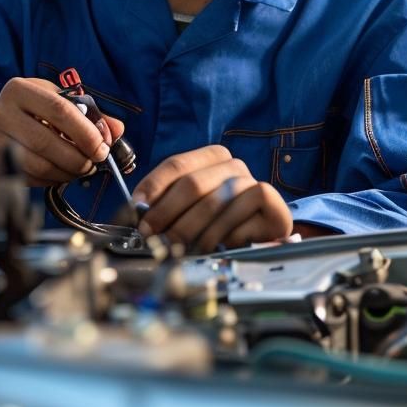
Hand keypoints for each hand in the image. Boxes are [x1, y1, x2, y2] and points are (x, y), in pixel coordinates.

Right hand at [0, 77, 124, 185]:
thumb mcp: (58, 102)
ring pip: (37, 165)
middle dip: (78, 158)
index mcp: (19, 89)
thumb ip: (89, 114)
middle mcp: (0, 112)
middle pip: (46, 142)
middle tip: (94, 163)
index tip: (102, 147)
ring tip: (80, 170)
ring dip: (66, 173)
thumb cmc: (31, 113)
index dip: (85, 132)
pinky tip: (61, 174)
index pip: (59, 110)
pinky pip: (29, 179)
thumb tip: (117, 130)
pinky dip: (51, 180)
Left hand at [132, 145, 291, 251]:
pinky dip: (221, 237)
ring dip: (191, 231)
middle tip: (152, 237)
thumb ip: (168, 204)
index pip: (176, 165)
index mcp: (211, 157)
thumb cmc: (221, 221)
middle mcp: (233, 165)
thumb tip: (139, 211)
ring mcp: (252, 181)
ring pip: (213, 204)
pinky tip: (214, 247)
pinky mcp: (269, 200)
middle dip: (167, 213)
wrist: (263, 233)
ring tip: (177, 249)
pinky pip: (237, 219)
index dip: (153, 187)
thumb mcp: (191, 209)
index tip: (137, 210)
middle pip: (192, 184)